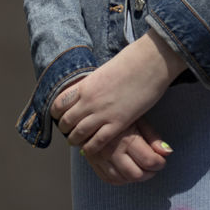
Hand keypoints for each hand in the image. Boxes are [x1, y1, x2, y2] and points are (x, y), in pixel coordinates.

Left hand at [51, 31, 186, 153]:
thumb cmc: (133, 60)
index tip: (62, 116)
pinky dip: (91, 148)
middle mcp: (89, 101)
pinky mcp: (117, 123)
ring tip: (77, 142)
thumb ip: (96, 83)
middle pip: (66, 122)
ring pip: (78, 134)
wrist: (151, 61)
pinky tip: (91, 148)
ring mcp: (102, 113)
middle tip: (70, 131)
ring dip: (75, 140)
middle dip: (66, 129)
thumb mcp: (105, 70)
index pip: (59, 104)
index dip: (58, 113)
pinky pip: (96, 142)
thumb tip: (94, 89)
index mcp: (85, 85)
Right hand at [81, 116, 171, 184]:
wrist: (92, 108)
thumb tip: (167, 152)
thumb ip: (153, 136)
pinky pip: (107, 178)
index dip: (159, 164)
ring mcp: (100, 157)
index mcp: (126, 138)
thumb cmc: (120, 111)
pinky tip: (128, 172)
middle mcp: (111, 150)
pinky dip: (120, 179)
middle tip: (154, 166)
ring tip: (143, 168)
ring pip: (121, 179)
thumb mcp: (139, 118)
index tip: (162, 161)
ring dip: (135, 178)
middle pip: (135, 174)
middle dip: (149, 173)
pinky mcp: (92, 161)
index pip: (148, 161)